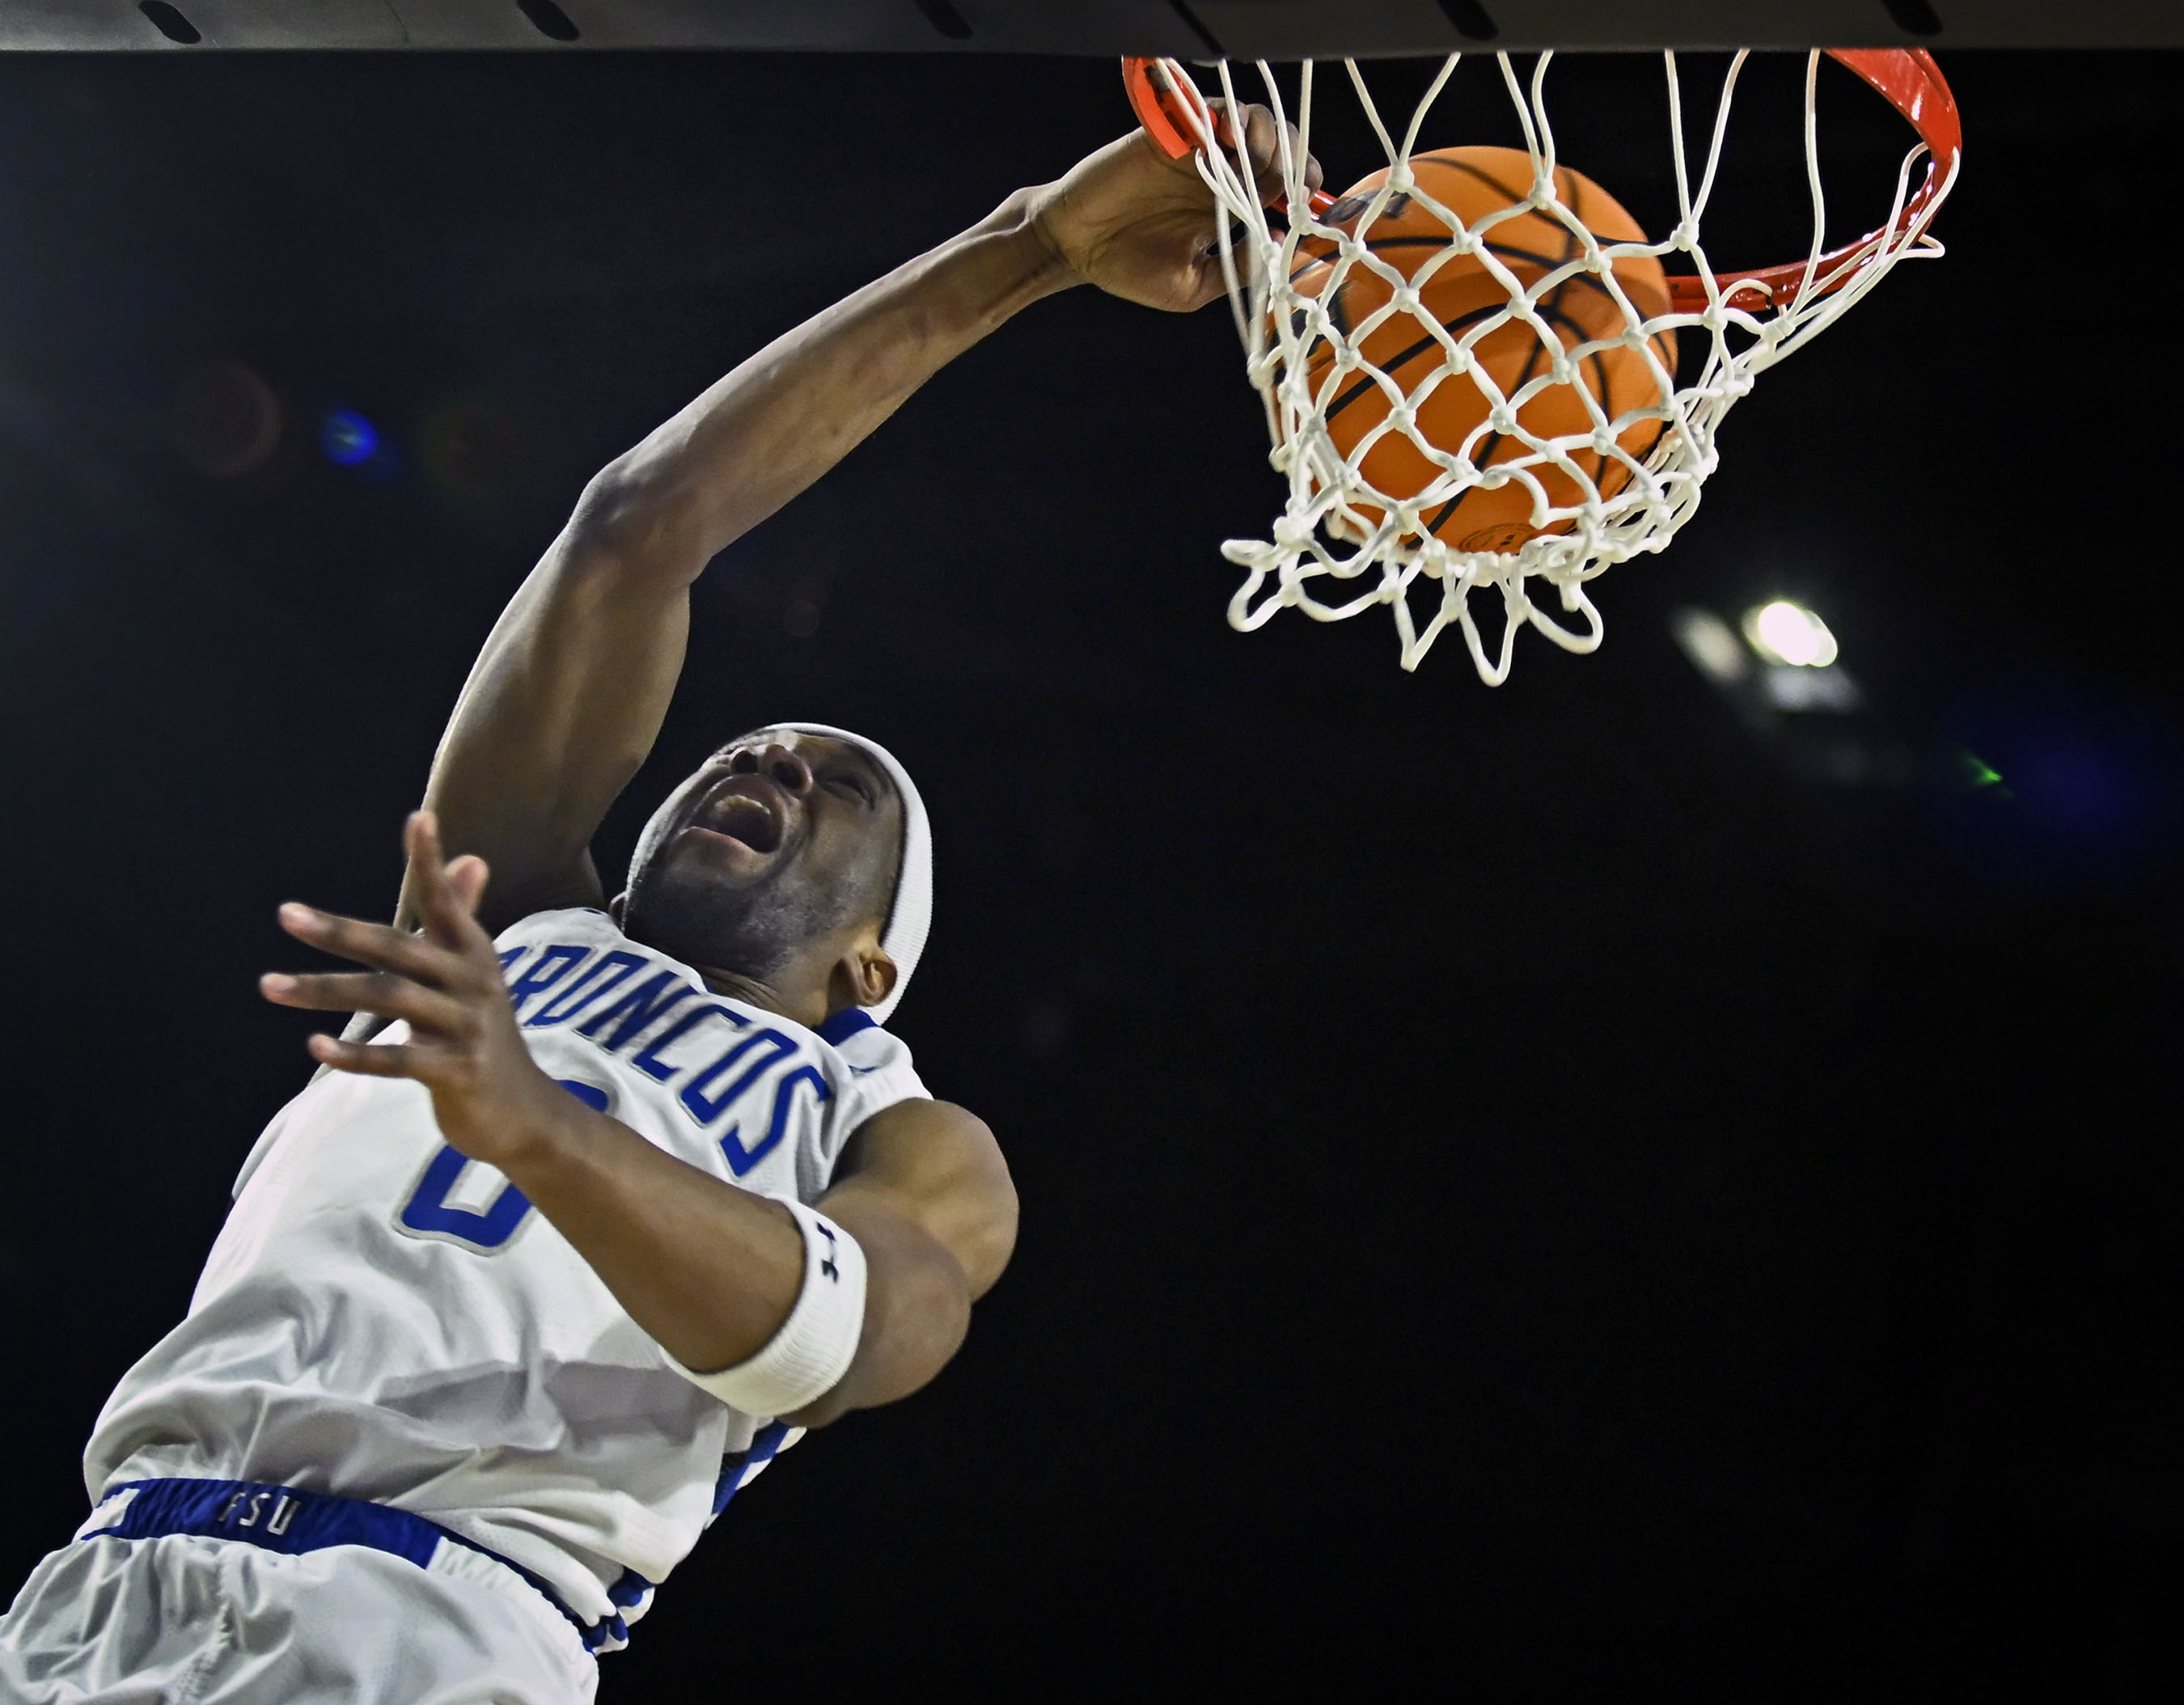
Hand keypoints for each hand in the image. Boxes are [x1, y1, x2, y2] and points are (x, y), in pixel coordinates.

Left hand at [261, 811, 568, 1171]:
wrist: (524, 1112)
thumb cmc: (484, 1035)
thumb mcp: (474, 974)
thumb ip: (462, 917)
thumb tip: (471, 858)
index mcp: (474, 953)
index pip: (446, 900)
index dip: (430, 861)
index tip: (419, 818)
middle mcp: (473, 983)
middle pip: (397, 949)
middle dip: (339, 931)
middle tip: (287, 915)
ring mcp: (467, 1028)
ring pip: (387, 1000)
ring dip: (323, 992)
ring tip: (271, 986)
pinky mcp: (458, 1072)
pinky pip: (398, 1059)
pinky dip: (355, 1054)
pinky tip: (315, 1046)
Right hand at [1027, 98, 1319, 312]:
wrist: (1073, 246)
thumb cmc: (1127, 269)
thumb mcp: (1192, 288)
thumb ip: (1235, 270)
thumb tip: (1280, 248)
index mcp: (1228, 208)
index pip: (1282, 185)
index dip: (1302, 187)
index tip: (1306, 204)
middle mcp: (1218, 175)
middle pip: (1277, 146)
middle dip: (1292, 156)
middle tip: (1284, 180)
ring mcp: (1195, 151)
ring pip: (1251, 121)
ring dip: (1266, 134)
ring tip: (1256, 157)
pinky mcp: (1169, 133)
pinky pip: (1209, 109)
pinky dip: (1228, 116)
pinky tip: (1229, 140)